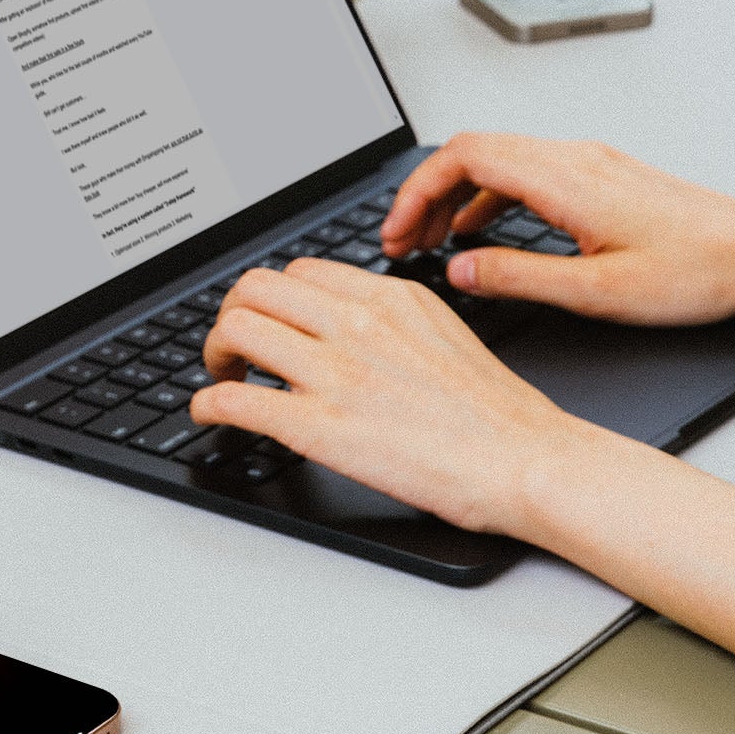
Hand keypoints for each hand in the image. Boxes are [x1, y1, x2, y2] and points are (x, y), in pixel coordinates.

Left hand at [191, 259, 598, 536]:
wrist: (527, 461)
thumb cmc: (497, 413)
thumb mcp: (441, 331)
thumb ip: (387, 317)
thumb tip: (344, 318)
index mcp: (385, 298)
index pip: (296, 272)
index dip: (268, 298)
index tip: (266, 323)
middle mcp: (354, 324)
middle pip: (253, 289)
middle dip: (230, 316)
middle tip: (232, 349)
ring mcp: (334, 373)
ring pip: (235, 331)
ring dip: (213, 355)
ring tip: (223, 378)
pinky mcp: (319, 427)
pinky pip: (235, 401)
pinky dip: (207, 405)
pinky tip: (211, 414)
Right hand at [380, 133, 734, 326]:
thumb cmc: (700, 271)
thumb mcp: (597, 292)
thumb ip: (518, 278)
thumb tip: (458, 269)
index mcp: (564, 179)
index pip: (462, 156)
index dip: (415, 190)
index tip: (395, 230)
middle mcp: (573, 159)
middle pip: (470, 151)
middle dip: (424, 193)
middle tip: (400, 239)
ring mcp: (588, 163)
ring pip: (496, 160)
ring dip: (454, 196)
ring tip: (431, 240)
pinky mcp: (600, 177)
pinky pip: (525, 172)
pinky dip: (488, 199)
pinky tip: (482, 233)